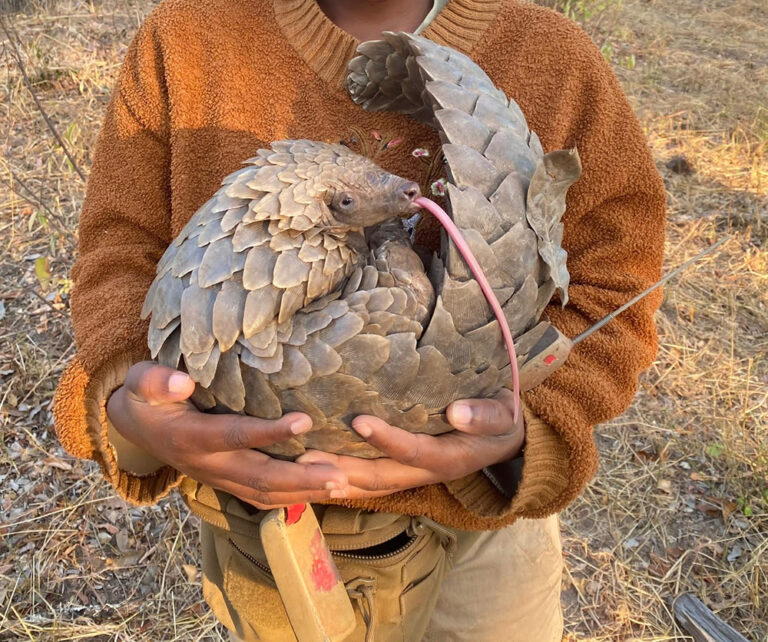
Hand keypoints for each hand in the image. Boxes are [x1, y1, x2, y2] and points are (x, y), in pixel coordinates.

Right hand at [106, 361, 347, 508]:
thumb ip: (156, 381)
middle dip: (302, 478)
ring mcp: (220, 479)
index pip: (234, 436)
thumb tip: (183, 382)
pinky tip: (326, 492)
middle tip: (341, 475)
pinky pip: (264, 498)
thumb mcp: (140, 381)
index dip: (268, 432)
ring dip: (307, 492)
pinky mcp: (229, 483)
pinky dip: (297, 498)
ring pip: (266, 494)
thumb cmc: (145, 397)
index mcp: (190, 438)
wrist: (134, 428)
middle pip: (260, 477)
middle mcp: (208, 465)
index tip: (304, 421)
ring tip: (345, 486)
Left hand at [296, 388, 523, 498]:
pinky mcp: (402, 471)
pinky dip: (341, 476)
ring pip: (368, 485)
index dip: (387, 439)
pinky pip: (368, 480)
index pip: (414, 451)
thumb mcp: (504, 416)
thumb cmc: (502, 422)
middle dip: (341, 468)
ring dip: (333, 477)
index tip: (359, 421)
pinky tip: (314, 466)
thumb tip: (457, 413)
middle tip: (305, 455)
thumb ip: (485, 415)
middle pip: (378, 477)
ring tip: (298, 464)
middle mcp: (425, 474)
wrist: (506, 441)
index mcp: (450, 458)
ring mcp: (412, 476)